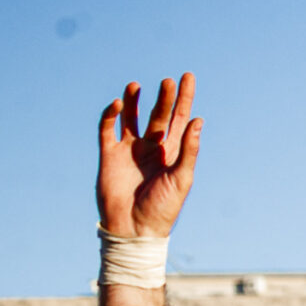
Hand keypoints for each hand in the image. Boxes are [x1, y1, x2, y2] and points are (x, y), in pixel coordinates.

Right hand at [96, 74, 200, 239]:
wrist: (133, 228)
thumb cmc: (163, 208)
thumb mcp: (181, 179)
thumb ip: (189, 151)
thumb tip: (198, 121)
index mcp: (173, 153)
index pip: (181, 120)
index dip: (184, 99)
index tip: (187, 77)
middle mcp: (152, 148)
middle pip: (158, 115)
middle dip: (163, 98)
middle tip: (168, 81)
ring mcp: (129, 149)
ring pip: (131, 117)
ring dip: (133, 101)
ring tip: (136, 85)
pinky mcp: (109, 154)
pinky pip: (107, 129)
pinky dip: (110, 115)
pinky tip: (116, 104)